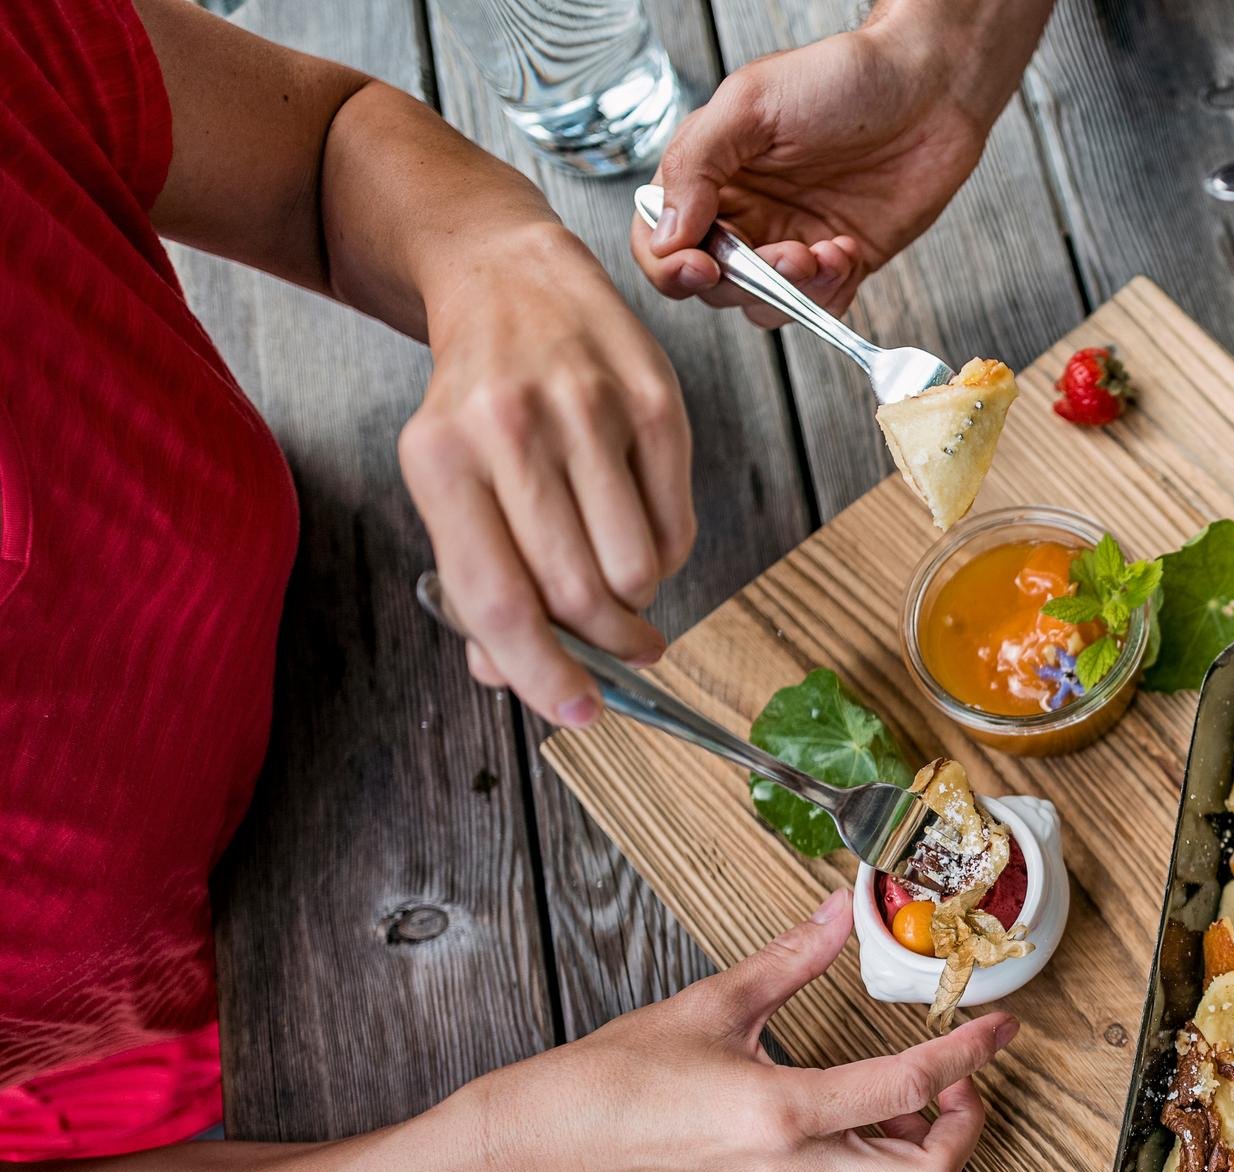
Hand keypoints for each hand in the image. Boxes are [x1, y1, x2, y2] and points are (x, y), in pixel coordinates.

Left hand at [399, 226, 694, 726]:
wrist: (511, 281)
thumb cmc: (478, 402)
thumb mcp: (449, 482)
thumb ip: (479, 579)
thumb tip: (514, 674)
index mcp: (441, 460)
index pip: (498, 598)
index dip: (541, 673)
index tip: (577, 713)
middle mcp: (512, 430)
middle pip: (577, 592)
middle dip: (606, 645)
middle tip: (621, 653)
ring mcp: (589, 410)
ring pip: (635, 567)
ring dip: (638, 602)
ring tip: (623, 582)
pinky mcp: (655, 399)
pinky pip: (677, 525)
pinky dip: (666, 554)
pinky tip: (640, 531)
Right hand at [472, 895, 1009, 1171]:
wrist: (553, 1146)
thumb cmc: (615, 1079)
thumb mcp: (713, 1003)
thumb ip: (791, 958)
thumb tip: (838, 911)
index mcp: (780, 1111)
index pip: (909, 1086)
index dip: (970, 1054)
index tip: (999, 1027)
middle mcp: (792, 1171)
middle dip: (967, 1129)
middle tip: (960, 1079)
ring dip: (933, 1160)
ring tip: (918, 1103)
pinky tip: (871, 1124)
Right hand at [633, 25, 998, 321]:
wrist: (930, 90)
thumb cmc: (841, 79)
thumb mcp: (750, 104)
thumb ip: (695, 165)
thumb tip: (666, 234)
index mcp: (708, 174)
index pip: (658, 238)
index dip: (669, 265)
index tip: (700, 266)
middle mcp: (744, 212)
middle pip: (709, 283)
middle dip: (745, 280)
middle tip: (787, 252)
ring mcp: (790, 241)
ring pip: (761, 304)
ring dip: (790, 291)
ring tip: (823, 250)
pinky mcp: (838, 261)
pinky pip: (816, 306)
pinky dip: (830, 291)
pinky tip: (848, 248)